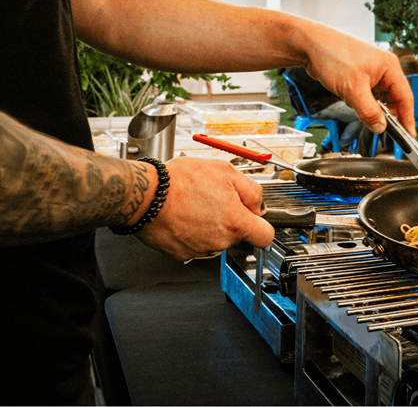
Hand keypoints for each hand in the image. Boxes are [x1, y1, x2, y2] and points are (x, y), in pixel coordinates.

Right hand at [135, 157, 274, 260]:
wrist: (145, 195)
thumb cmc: (180, 181)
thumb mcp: (226, 172)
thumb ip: (251, 191)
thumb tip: (259, 206)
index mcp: (235, 223)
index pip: (265, 237)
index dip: (261, 225)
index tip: (254, 218)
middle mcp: (219, 242)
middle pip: (237, 234)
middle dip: (230, 218)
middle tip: (214, 198)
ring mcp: (199, 250)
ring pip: (216, 239)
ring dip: (210, 224)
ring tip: (195, 204)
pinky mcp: (180, 254)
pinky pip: (195, 243)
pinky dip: (191, 231)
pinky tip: (183, 215)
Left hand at [303, 30, 413, 133]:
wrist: (310, 46)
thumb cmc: (333, 55)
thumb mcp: (353, 88)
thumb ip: (369, 111)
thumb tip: (380, 127)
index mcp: (390, 67)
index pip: (405, 97)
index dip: (407, 118)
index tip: (408, 135)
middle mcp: (383, 70)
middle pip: (392, 100)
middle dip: (382, 112)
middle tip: (375, 124)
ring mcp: (371, 73)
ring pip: (377, 100)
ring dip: (367, 106)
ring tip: (352, 100)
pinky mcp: (359, 78)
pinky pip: (365, 96)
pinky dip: (358, 101)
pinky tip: (347, 96)